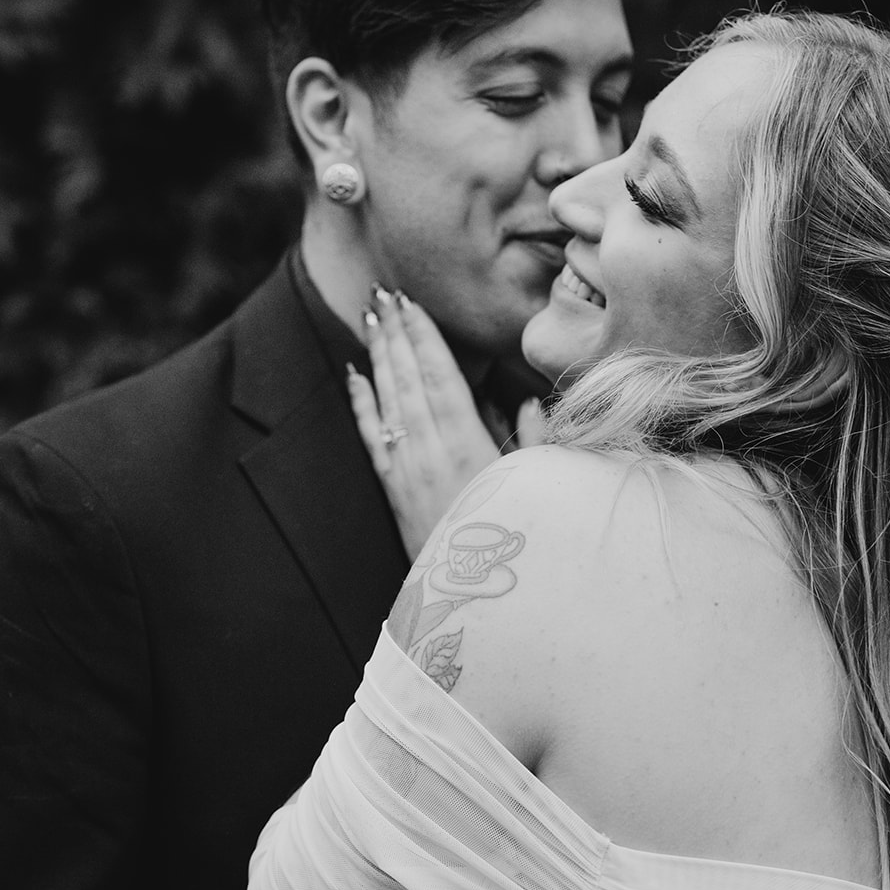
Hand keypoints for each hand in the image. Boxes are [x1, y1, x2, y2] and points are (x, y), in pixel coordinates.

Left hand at [347, 286, 544, 559]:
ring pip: (387, 399)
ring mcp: (405, 469)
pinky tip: (353, 375)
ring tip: (371, 318)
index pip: (439, 374)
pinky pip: (371, 436)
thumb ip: (535, 440)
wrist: (471, 598)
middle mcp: (429, 450)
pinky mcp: (392, 489)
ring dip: (378, 356)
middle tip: (383, 292)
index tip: (411, 302)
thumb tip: (525, 398)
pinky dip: (361, 402)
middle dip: (396, 333)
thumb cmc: (513, 539)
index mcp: (467, 444)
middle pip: (408, 378)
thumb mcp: (536, 487)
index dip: (423, 335)